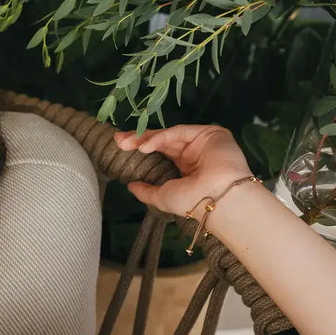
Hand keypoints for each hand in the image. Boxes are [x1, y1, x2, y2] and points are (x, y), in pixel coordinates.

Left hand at [113, 124, 254, 215]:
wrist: (217, 200)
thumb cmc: (191, 202)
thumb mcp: (162, 197)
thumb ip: (146, 191)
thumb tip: (130, 186)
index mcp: (185, 167)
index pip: (159, 152)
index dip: (140, 147)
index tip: (120, 147)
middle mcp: (193, 152)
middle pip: (161, 141)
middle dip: (138, 139)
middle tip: (118, 140)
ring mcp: (201, 142)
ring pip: (169, 135)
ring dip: (146, 138)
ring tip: (127, 145)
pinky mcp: (209, 133)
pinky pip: (179, 131)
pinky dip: (160, 137)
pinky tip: (145, 146)